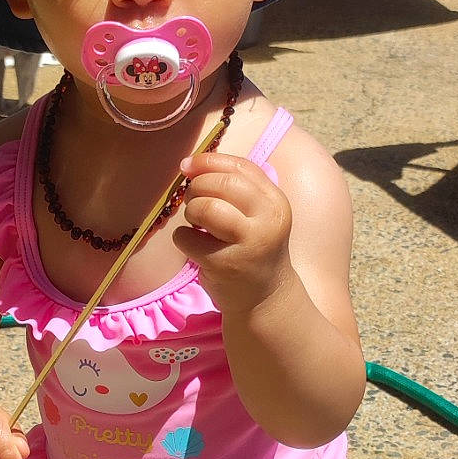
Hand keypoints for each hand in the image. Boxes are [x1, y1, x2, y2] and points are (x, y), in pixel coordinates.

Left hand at [172, 151, 294, 306]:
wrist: (265, 297)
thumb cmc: (252, 247)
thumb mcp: (257, 214)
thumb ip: (233, 187)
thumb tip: (190, 165)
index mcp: (275, 202)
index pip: (241, 168)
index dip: (208, 161)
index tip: (188, 166)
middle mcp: (266, 221)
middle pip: (221, 185)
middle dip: (197, 188)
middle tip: (193, 201)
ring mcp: (247, 244)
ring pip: (204, 208)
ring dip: (190, 212)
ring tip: (196, 224)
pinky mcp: (224, 265)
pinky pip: (186, 238)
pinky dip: (182, 238)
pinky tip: (195, 246)